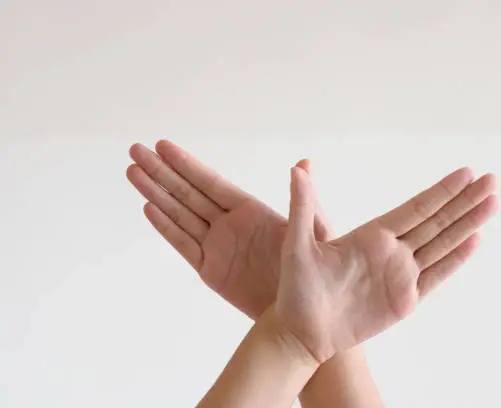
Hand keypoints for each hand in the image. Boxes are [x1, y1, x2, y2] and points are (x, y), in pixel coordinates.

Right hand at [127, 141, 330, 318]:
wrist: (302, 315)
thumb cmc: (315, 271)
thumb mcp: (315, 233)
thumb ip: (304, 200)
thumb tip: (303, 164)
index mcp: (252, 210)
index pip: (211, 182)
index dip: (187, 164)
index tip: (162, 145)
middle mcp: (230, 224)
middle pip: (189, 193)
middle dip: (162, 172)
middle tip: (135, 149)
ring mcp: (217, 246)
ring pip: (180, 214)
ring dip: (156, 193)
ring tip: (133, 172)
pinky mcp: (210, 270)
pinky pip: (183, 245)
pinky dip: (165, 227)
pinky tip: (149, 207)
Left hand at [276, 166, 497, 362]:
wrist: (303, 331)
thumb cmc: (297, 287)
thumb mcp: (298, 244)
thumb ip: (303, 206)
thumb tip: (297, 167)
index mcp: (372, 233)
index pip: (415, 207)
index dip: (441, 191)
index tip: (466, 172)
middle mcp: (392, 249)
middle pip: (437, 220)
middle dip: (465, 201)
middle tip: (493, 180)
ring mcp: (401, 274)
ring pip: (443, 244)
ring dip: (469, 224)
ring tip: (494, 203)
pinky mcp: (405, 300)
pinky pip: (436, 276)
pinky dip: (456, 259)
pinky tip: (475, 240)